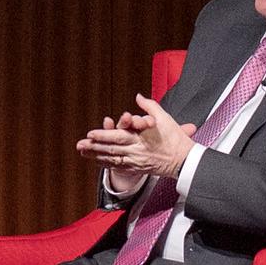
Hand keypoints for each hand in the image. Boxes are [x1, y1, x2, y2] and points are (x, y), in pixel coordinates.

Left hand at [76, 96, 199, 179]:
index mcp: (142, 138)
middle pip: (112, 148)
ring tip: (82, 151)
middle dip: (94, 146)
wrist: (185, 160)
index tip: (91, 134)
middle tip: (80, 143)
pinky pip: (119, 167)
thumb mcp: (164, 118)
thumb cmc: (175, 138)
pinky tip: (95, 160)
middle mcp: (137, 150)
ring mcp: (136, 161)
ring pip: (113, 159)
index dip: (104, 135)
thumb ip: (149, 106)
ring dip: (96, 155)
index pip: (119, 136)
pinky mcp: (137, 168)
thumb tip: (138, 96)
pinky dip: (106, 163)